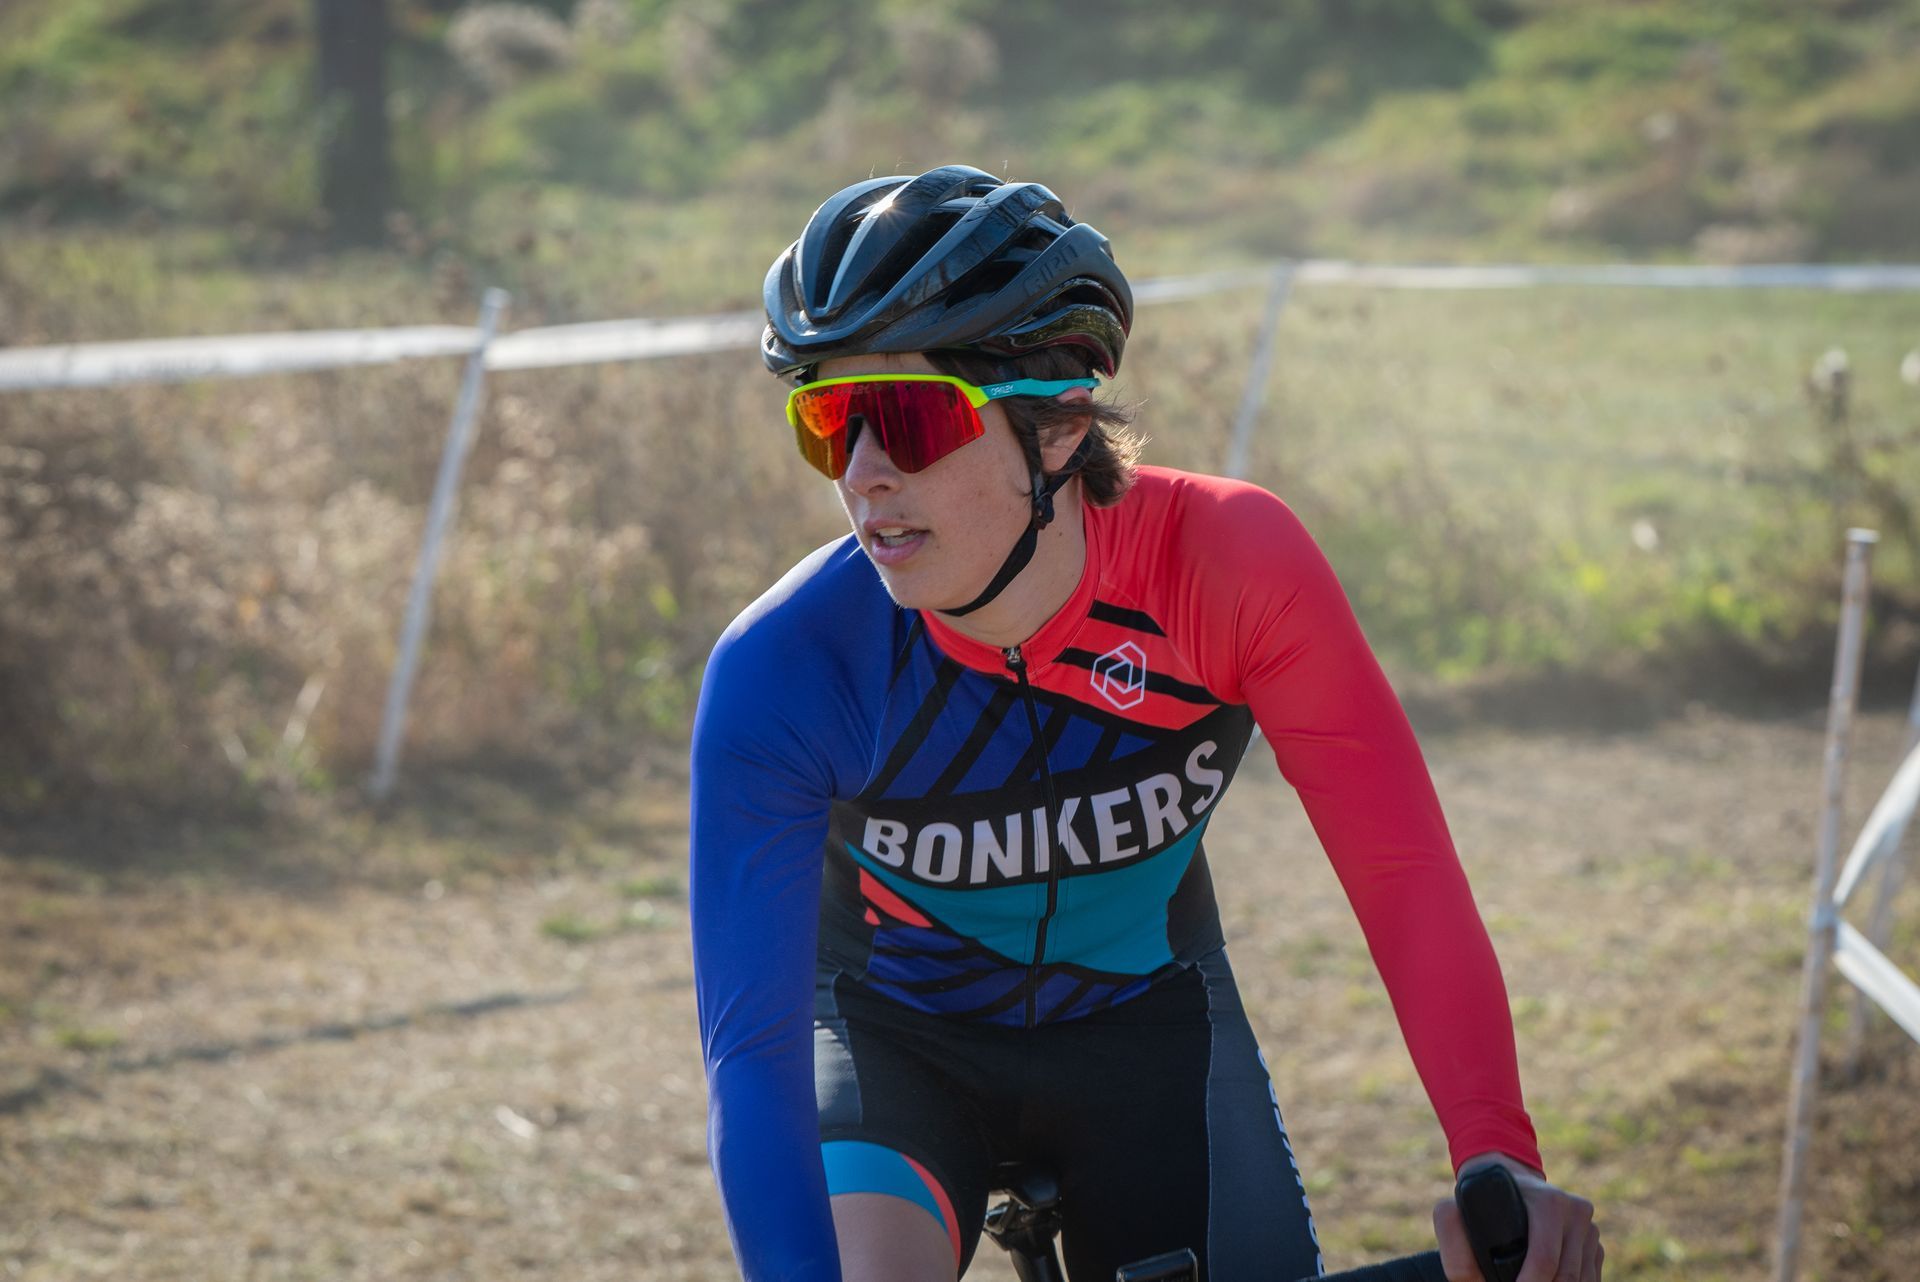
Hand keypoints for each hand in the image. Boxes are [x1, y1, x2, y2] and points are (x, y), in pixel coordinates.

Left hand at [1433, 1153, 1601, 1281]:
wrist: (1505, 1178)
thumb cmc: (1478, 1199)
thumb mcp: (1455, 1207)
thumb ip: (1450, 1233)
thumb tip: (1468, 1275)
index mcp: (1550, 1202)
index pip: (1545, 1260)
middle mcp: (1576, 1211)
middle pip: (1567, 1276)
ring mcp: (1590, 1227)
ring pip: (1582, 1281)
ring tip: (1526, 1279)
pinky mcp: (1596, 1243)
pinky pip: (1591, 1279)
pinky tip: (1547, 1279)